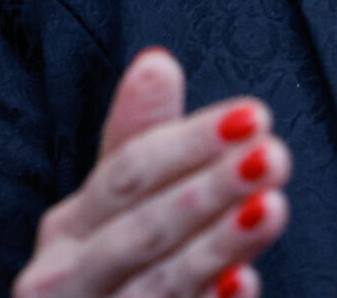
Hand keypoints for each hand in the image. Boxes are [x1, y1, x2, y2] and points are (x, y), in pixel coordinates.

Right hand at [14, 47, 292, 297]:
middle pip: (141, 230)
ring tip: (271, 208)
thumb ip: (137, 141)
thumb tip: (156, 62)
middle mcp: (64, 281)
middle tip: (272, 156)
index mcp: (68, 230)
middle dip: (208, 191)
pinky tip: (244, 283)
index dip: (189, 143)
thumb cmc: (106, 278)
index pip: (127, 174)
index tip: (254, 114)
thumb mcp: (113, 209)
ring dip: (217, 247)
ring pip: (157, 286)